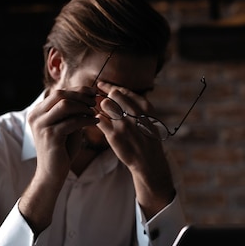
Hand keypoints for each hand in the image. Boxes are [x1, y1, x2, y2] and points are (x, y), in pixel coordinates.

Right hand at [29, 86, 97, 182]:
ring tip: (94, 112)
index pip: (58, 93)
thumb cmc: (62, 150)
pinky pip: (72, 121)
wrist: (52, 173)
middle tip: (95, 101)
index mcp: (37, 112)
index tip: (93, 93)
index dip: (77, 91)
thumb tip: (88, 95)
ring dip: (83, 107)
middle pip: (60, 95)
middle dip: (80, 96)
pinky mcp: (50, 135)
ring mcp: (41, 125)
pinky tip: (95, 121)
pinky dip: (86, 119)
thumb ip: (72, 112)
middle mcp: (36, 116)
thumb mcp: (66, 126)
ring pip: (65, 105)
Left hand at [95, 81, 175, 215]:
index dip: (110, 86)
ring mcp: (124, 125)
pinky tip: (96, 121)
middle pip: (114, 94)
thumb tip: (117, 91)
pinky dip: (96, 118)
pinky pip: (99, 120)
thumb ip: (135, 105)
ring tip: (97, 110)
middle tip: (96, 97)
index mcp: (145, 107)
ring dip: (100, 105)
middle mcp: (135, 114)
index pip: (124, 90)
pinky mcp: (114, 136)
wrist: (148, 160)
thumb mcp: (148, 118)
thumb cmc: (147, 138)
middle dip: (105, 95)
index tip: (100, 85)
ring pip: (105, 104)